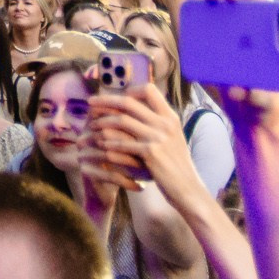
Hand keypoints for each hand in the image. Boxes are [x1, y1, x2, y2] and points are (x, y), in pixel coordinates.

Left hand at [86, 83, 202, 200]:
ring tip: (92, 125)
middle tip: (90, 102)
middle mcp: (165, 123)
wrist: (188, 188)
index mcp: (170, 117)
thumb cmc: (176, 165)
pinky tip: (100, 144)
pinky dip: (109, 143)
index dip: (129, 90)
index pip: (149, 90)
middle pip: (129, 102)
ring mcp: (158, 137)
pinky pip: (123, 143)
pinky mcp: (151, 153)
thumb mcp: (172, 138)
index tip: (116, 97)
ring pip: (122, 121)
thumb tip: (137, 109)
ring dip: (103, 122)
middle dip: (106, 100)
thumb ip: (157, 123)